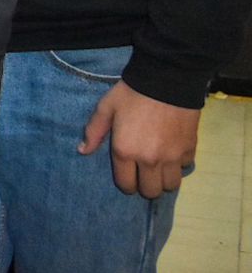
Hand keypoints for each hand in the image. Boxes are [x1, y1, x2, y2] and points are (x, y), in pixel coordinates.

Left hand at [79, 79, 200, 197]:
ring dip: (163, 179)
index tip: (127, 176)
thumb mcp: (106, 108)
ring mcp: (172, 157)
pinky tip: (171, 151)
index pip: (127, 185)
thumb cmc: (131, 94)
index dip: (126, 184)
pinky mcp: (189, 150)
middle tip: (143, 173)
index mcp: (125, 151)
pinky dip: (178, 164)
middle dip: (145, 185)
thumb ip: (94, 132)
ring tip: (158, 167)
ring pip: (170, 186)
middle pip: (151, 191)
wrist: (166, 81)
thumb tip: (82, 151)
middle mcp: (150, 160)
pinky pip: (184, 167)